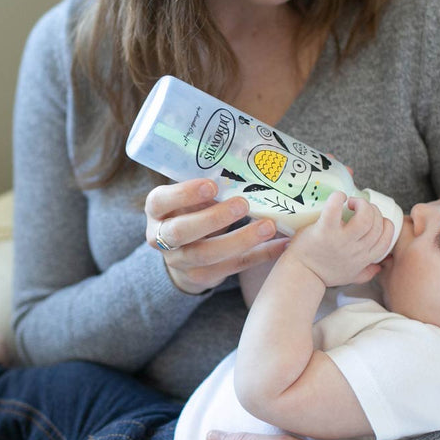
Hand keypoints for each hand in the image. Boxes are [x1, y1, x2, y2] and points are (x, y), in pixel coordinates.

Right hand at [146, 179, 288, 294]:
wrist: (182, 252)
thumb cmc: (192, 210)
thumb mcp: (191, 196)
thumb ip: (208, 184)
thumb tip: (248, 163)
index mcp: (157, 209)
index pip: (161, 201)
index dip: (184, 194)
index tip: (212, 185)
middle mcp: (161, 237)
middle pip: (181, 232)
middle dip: (213, 218)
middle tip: (242, 204)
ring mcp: (180, 261)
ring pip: (207, 254)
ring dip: (240, 240)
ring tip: (268, 226)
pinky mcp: (202, 276)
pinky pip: (232, 267)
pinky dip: (259, 255)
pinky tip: (281, 244)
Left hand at [285, 193, 392, 286]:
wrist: (300, 276)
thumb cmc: (323, 274)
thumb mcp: (350, 277)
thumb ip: (366, 272)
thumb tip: (379, 267)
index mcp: (364, 258)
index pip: (386, 238)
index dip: (384, 224)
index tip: (373, 218)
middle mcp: (356, 249)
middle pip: (377, 224)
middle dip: (372, 210)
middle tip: (358, 207)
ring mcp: (341, 240)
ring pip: (365, 217)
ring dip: (361, 204)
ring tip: (350, 202)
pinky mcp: (324, 231)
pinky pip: (335, 210)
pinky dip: (338, 198)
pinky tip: (338, 197)